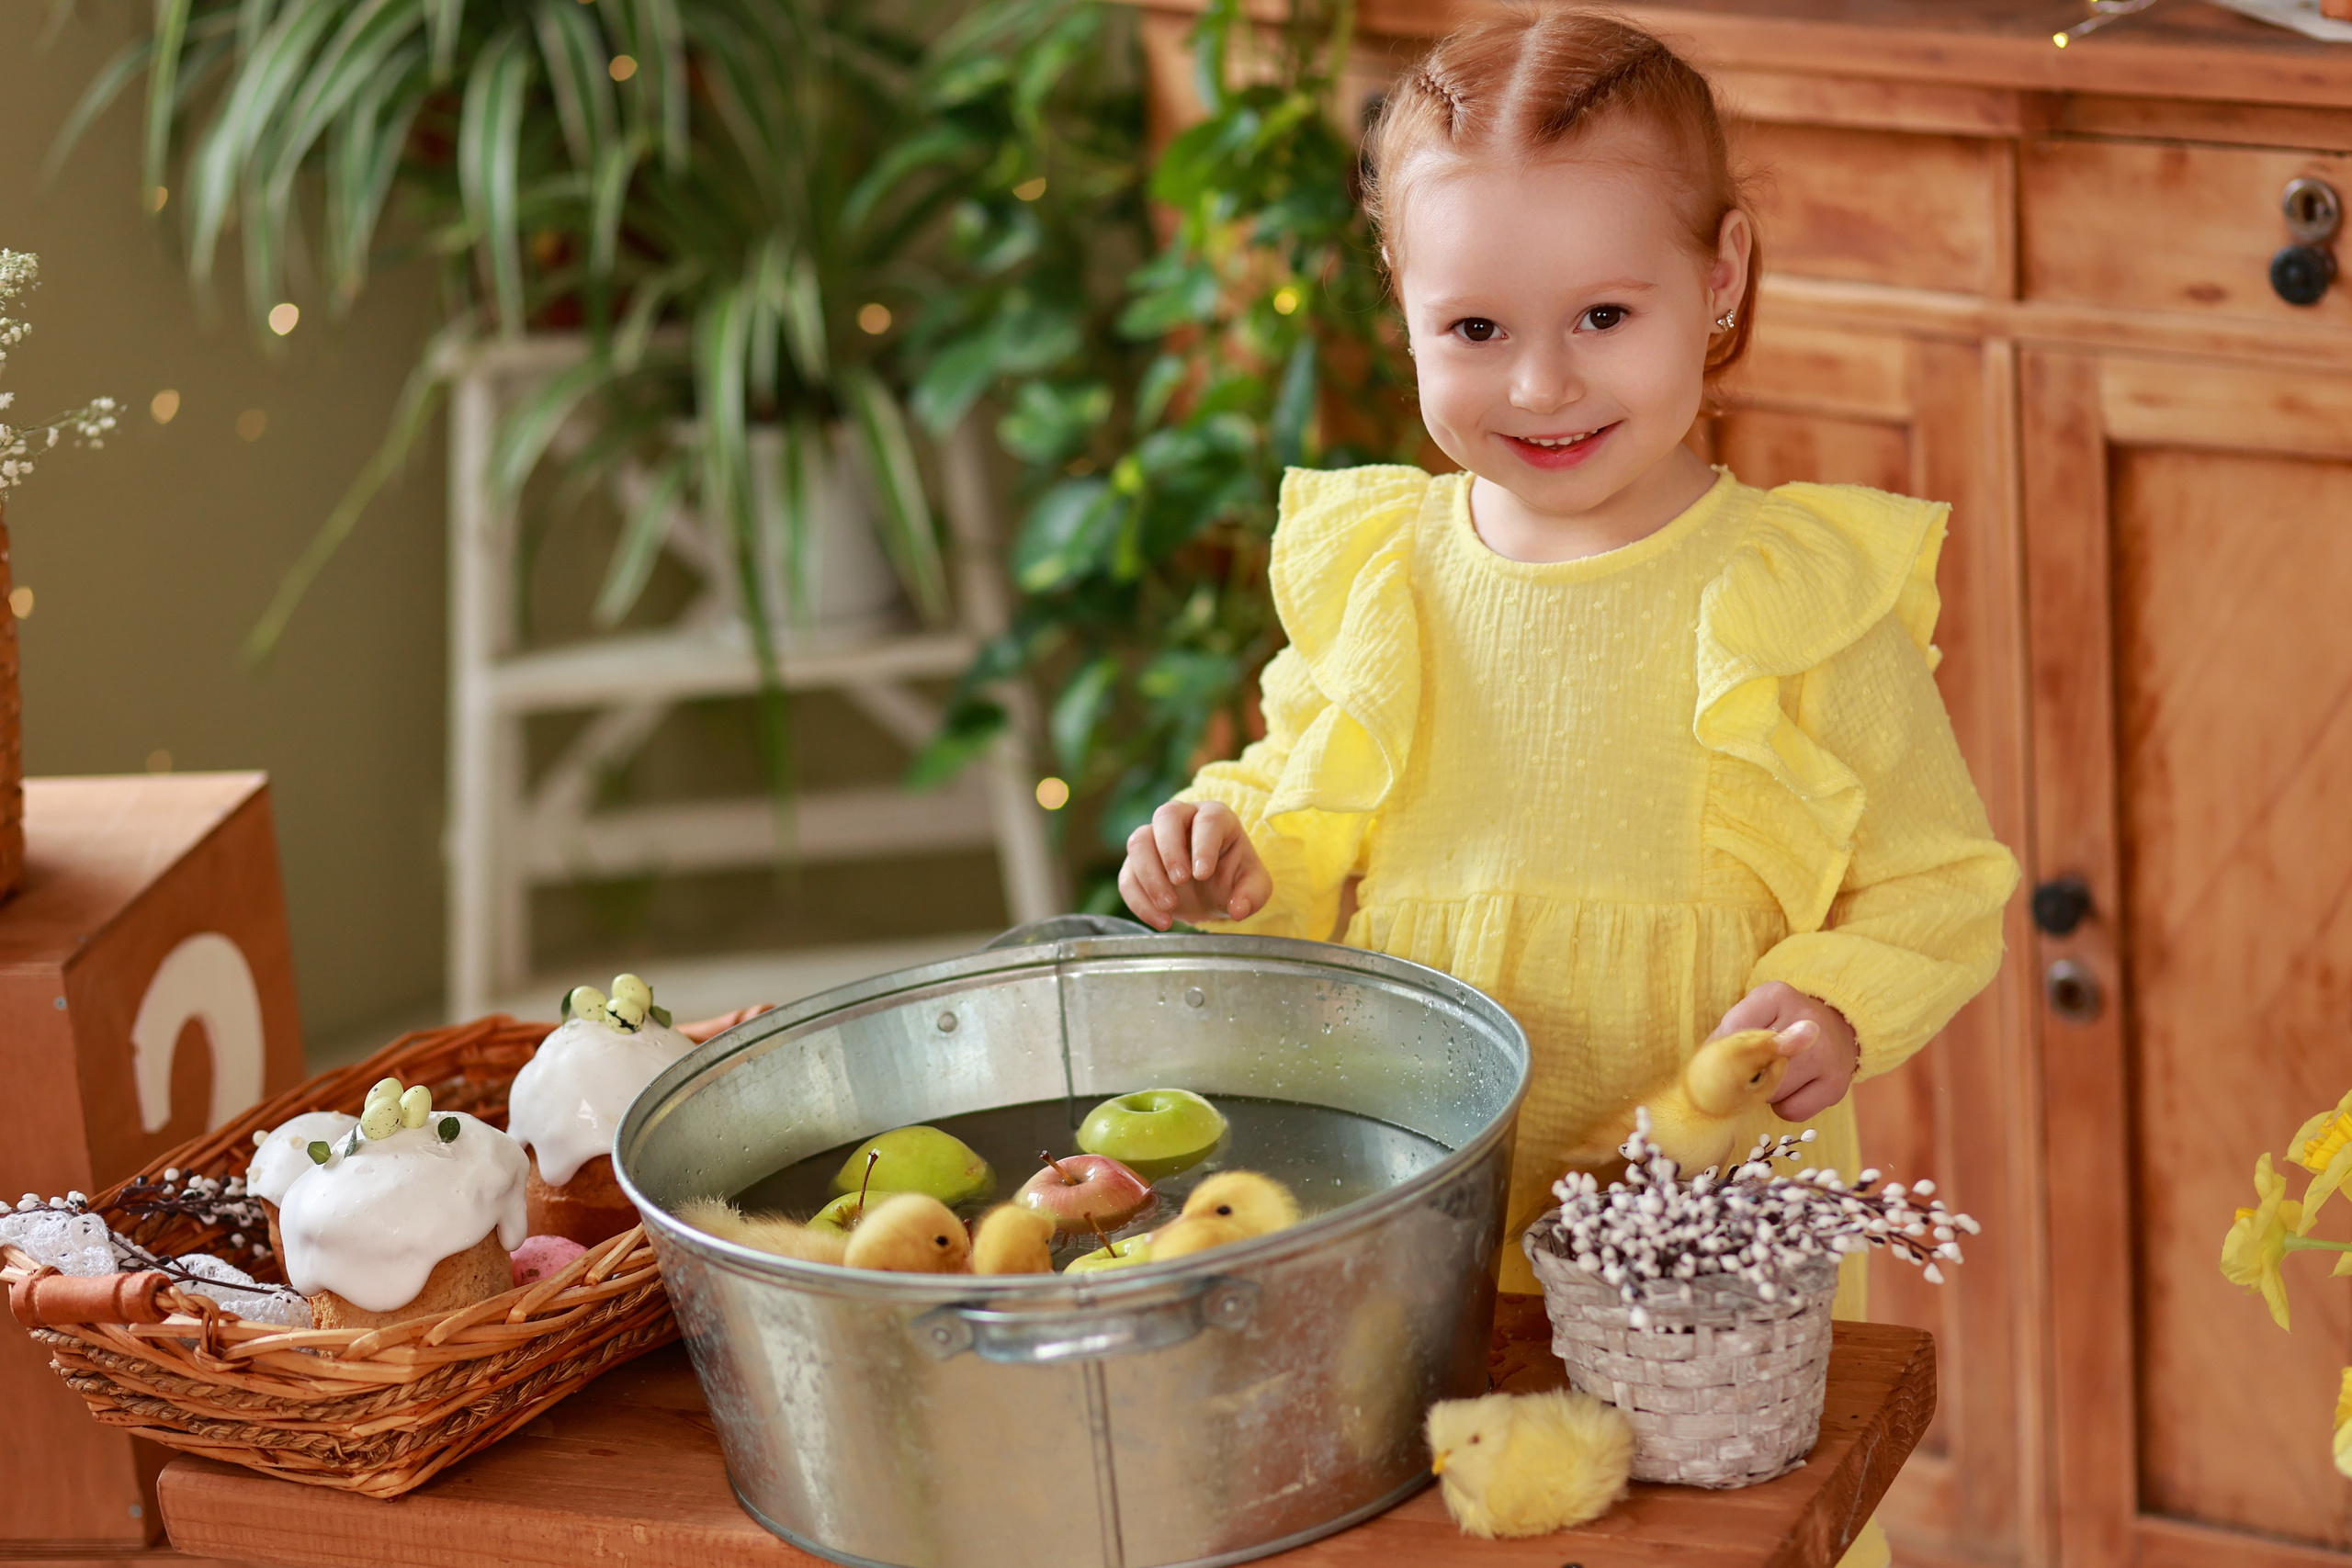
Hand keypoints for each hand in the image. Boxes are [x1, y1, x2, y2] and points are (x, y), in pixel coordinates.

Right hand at [1118, 801, 1272, 930]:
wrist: (1213, 894)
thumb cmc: (1235, 880)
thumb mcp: (1254, 887)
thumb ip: (1252, 895)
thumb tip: (1238, 909)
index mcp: (1215, 818)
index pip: (1207, 819)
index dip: (1203, 844)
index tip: (1203, 874)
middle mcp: (1182, 820)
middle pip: (1166, 816)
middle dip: (1170, 850)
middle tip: (1181, 881)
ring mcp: (1155, 839)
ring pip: (1138, 842)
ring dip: (1149, 875)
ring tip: (1169, 906)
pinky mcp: (1137, 864)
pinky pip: (1128, 876)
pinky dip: (1139, 900)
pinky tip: (1161, 920)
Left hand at [1711, 982, 1858, 1122]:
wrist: (1839, 1027)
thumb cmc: (1784, 1021)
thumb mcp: (1755, 1010)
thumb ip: (1729, 1031)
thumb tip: (1709, 1061)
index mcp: (1778, 996)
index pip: (1734, 1030)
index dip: (1723, 1049)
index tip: (1725, 1054)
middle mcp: (1807, 1022)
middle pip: (1753, 1065)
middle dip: (1745, 1072)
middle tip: (1753, 1067)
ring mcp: (1825, 1055)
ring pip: (1771, 1092)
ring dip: (1764, 1091)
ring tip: (1776, 1073)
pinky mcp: (1835, 1086)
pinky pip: (1791, 1111)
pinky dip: (1783, 1106)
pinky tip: (1792, 1088)